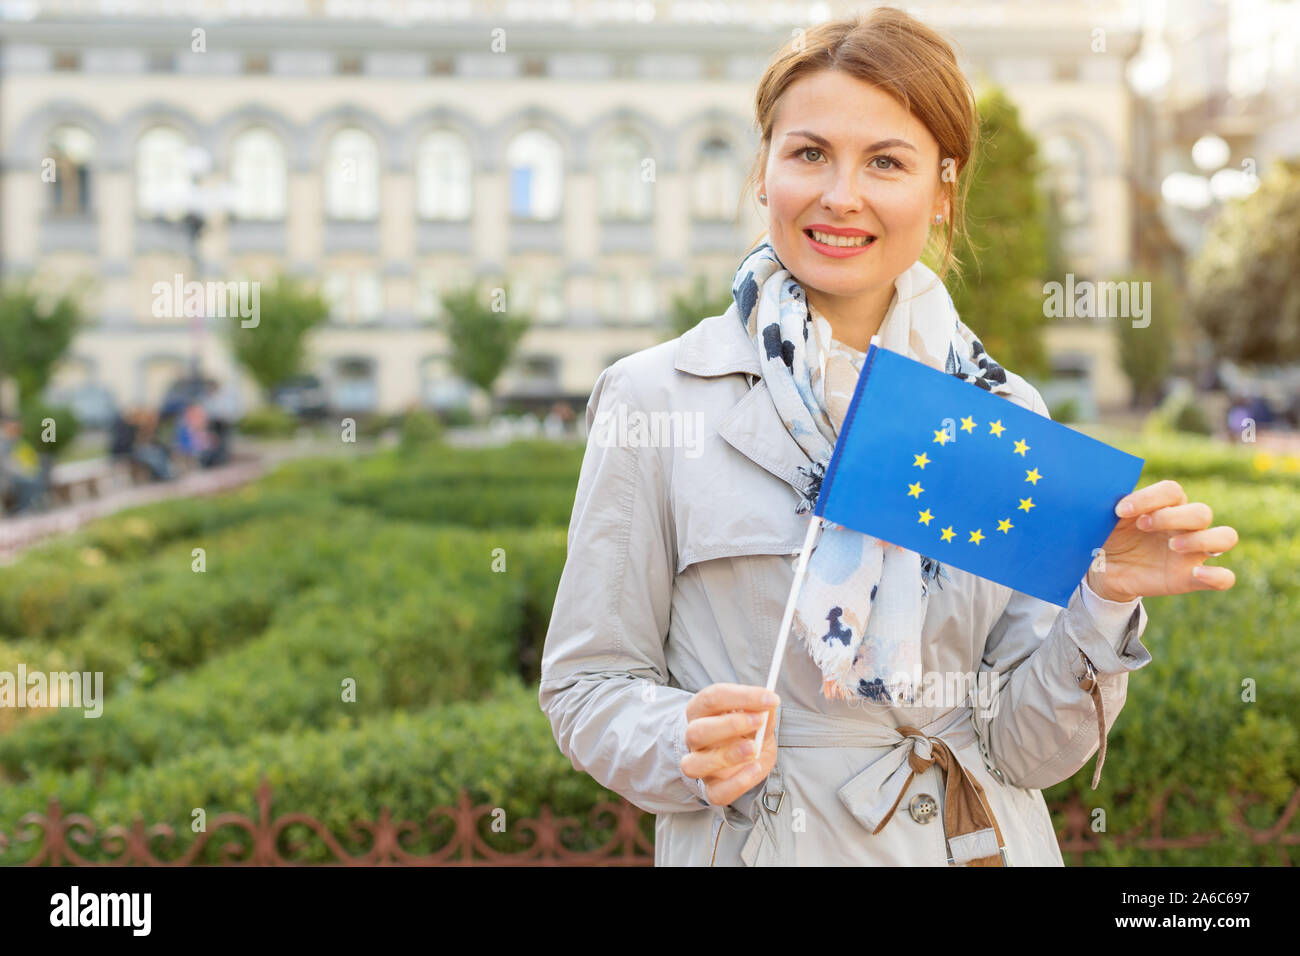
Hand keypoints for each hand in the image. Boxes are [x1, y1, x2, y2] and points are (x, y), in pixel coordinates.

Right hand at [680, 683, 779, 807]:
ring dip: (726, 755)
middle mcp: (694, 739)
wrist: (744, 759)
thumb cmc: (746, 732)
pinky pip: (717, 792)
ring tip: (753, 749)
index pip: (712, 698)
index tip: (770, 698)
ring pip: (694, 765)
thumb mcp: (757, 717)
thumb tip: (770, 705)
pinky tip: (755, 769)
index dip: (741, 696)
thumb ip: (763, 712)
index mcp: (701, 711)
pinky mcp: (712, 789)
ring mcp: (700, 766)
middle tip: (759, 720)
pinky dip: (738, 783)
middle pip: (696, 731)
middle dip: (729, 725)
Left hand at [1087, 478, 1238, 601]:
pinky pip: (1224, 577)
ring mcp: (1193, 552)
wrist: (1103, 571)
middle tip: (1143, 526)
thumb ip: (1105, 505)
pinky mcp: (1192, 578)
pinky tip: (1197, 573)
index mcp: (1164, 506)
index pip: (1172, 491)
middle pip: (1201, 512)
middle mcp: (1185, 525)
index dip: (1150, 497)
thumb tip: (1094, 493)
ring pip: (1225, 537)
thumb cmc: (1108, 537)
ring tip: (1173, 546)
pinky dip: (1218, 575)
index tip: (1120, 510)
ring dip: (1201, 539)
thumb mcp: (1103, 521)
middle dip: (1173, 517)